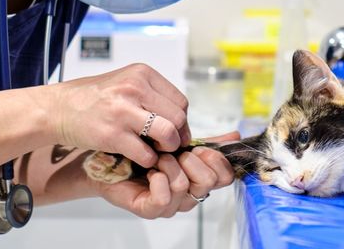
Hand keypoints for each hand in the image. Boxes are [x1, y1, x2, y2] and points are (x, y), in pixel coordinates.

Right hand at [51, 64, 189, 168]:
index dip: (181, 120)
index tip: (175, 130)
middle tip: (169, 144)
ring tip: (158, 151)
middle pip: (178, 117)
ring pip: (168, 133)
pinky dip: (147, 160)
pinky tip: (140, 157)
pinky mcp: (112, 134)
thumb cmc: (93, 98)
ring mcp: (123, 111)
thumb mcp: (125, 83)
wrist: (58, 108)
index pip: (180, 101)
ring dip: (168, 148)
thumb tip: (179, 118)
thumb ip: (151, 95)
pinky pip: (145, 153)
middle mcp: (134, 88)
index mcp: (141, 73)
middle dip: (178, 135)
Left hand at [93, 132, 238, 218]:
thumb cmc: (142, 150)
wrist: (107, 158)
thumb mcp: (177, 142)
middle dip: (194, 159)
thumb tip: (237, 134)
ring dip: (170, 165)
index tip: (199, 145)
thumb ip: (206, 140)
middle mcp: (188, 194)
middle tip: (176, 151)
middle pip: (210, 181)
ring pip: (185, 186)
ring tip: (155, 157)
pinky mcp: (150, 209)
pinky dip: (158, 180)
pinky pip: (164, 199)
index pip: (225, 175)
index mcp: (198, 178)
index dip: (216, 158)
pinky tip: (150, 171)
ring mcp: (170, 204)